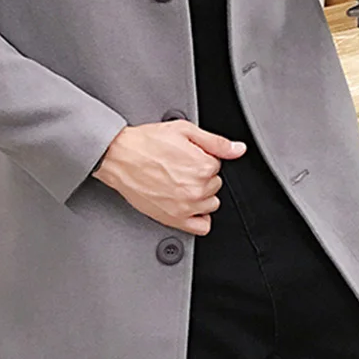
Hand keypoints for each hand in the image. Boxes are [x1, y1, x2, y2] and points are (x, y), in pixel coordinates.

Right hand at [92, 121, 246, 235]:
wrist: (119, 156)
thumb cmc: (146, 143)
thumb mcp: (184, 131)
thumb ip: (216, 142)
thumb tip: (238, 149)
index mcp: (203, 166)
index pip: (218, 165)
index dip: (204, 158)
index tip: (189, 156)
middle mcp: (197, 189)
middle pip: (215, 184)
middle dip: (202, 176)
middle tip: (182, 167)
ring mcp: (186, 206)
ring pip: (211, 204)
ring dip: (201, 195)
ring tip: (181, 183)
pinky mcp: (173, 219)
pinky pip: (202, 227)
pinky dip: (199, 217)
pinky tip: (188, 205)